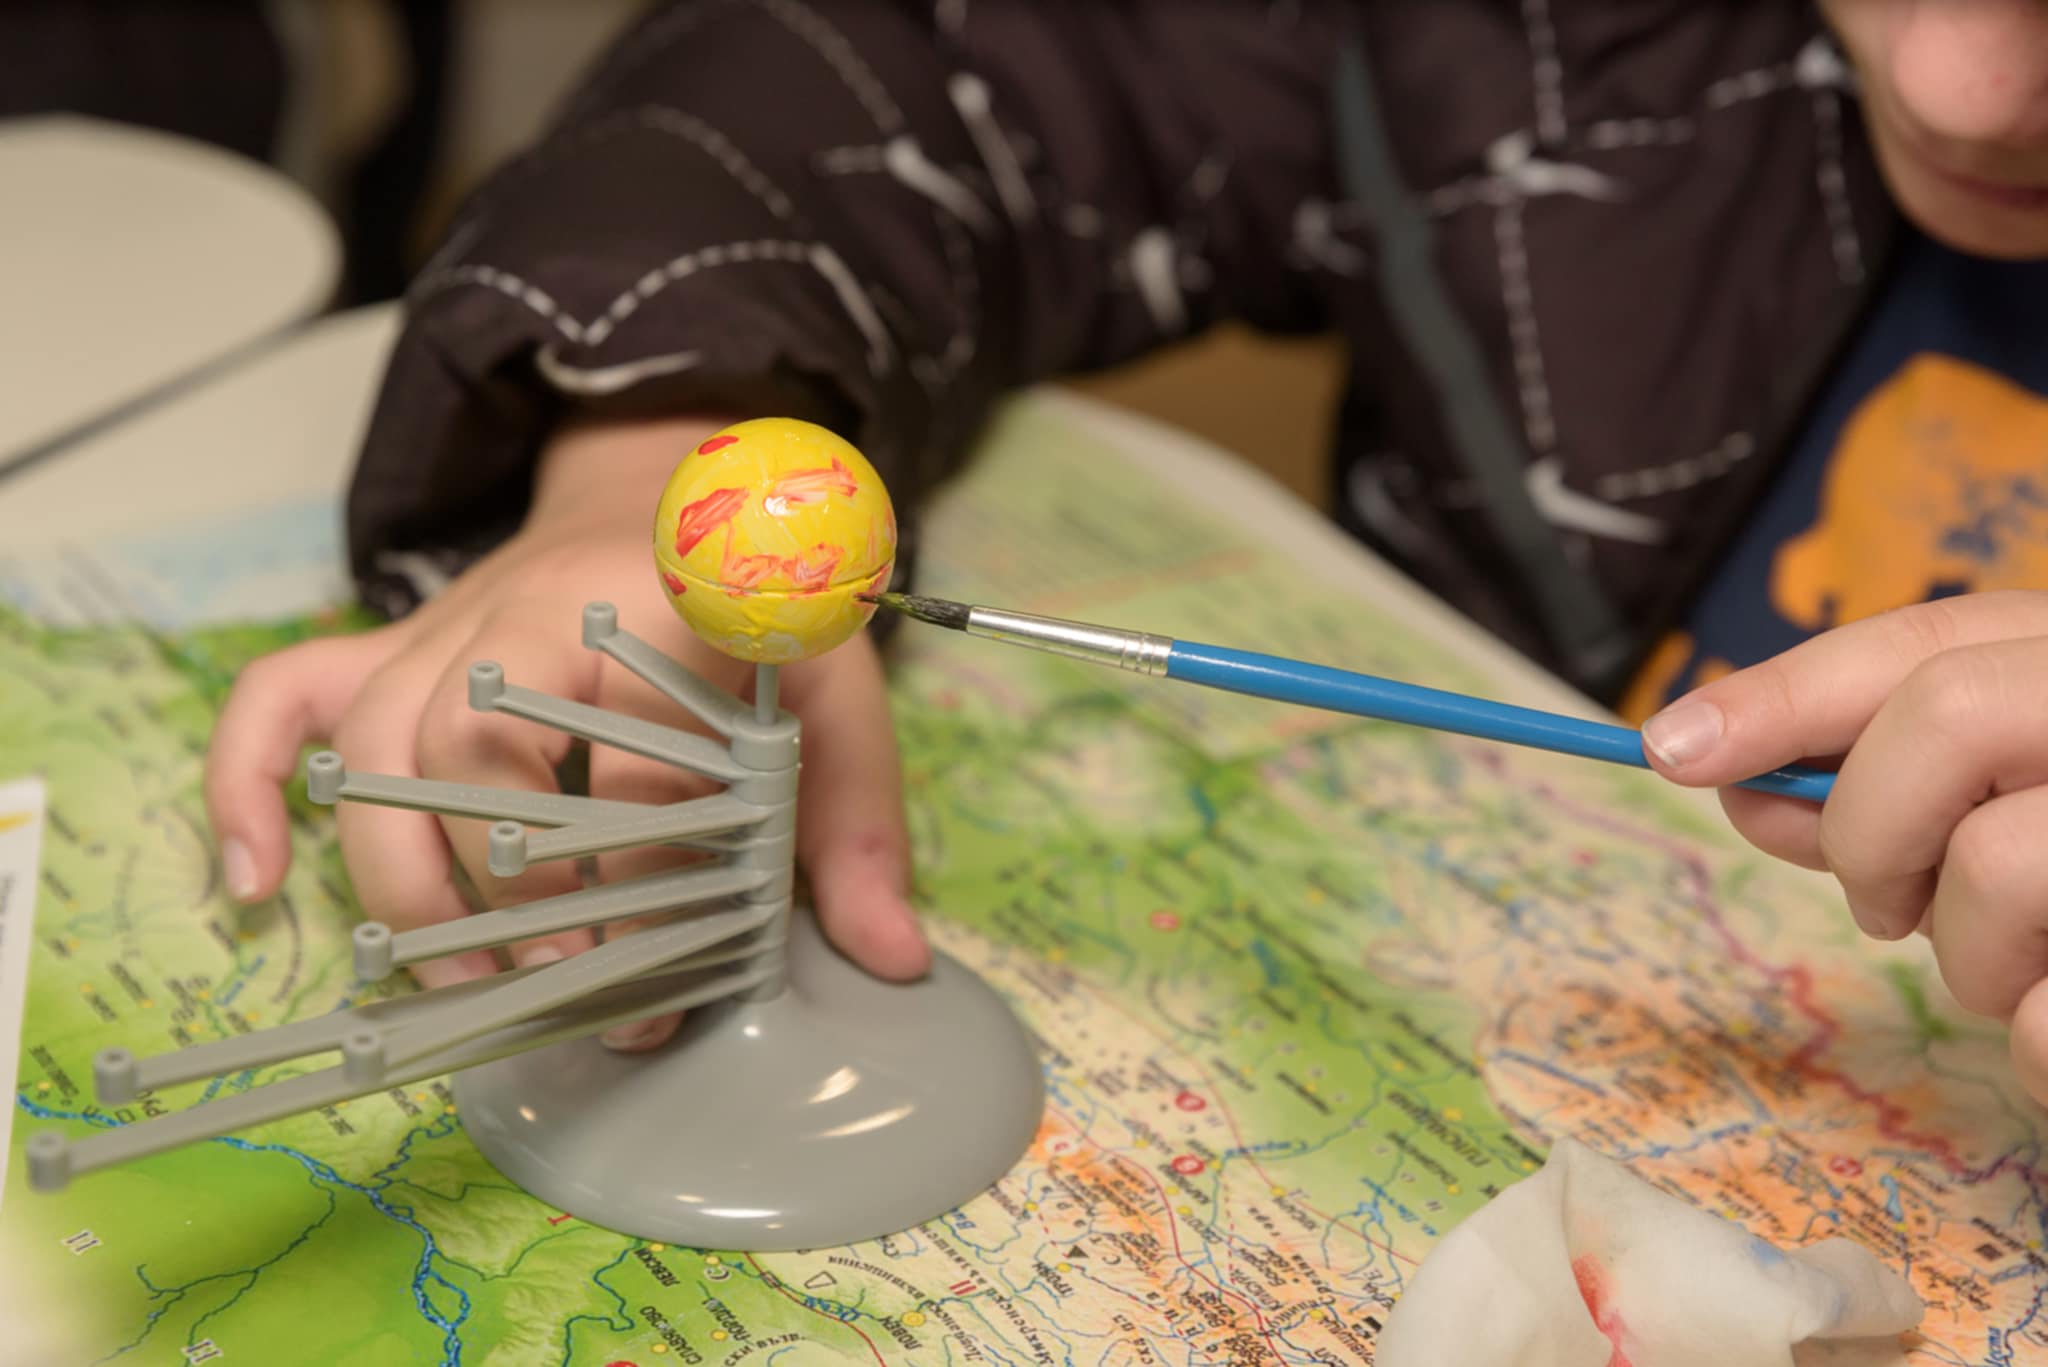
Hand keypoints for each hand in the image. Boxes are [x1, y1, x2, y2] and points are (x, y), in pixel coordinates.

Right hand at [203, 415, 928, 1049]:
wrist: (663, 495)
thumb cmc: (747, 610)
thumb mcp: (833, 690)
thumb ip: (859, 819)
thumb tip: (893, 957)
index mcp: (661, 607)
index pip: (637, 749)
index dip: (647, 870)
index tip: (671, 966)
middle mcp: (531, 608)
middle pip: (470, 740)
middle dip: (506, 887)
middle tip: (564, 985)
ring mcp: (442, 628)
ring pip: (372, 741)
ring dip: (400, 875)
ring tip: (461, 982)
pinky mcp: (384, 648)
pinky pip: (277, 698)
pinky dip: (244, 785)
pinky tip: (256, 884)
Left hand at [1639, 592, 2047, 1099]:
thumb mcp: (2013, 797)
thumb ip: (1884, 777)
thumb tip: (1727, 774)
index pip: (1930, 642)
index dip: (1784, 690)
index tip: (1670, 746)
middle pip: (1943, 719)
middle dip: (1868, 821)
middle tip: (1881, 898)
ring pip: (1991, 867)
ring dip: (1962, 949)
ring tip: (2023, 961)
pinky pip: (2044, 1019)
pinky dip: (2031, 1041)